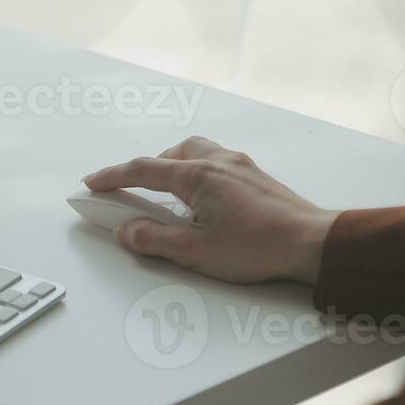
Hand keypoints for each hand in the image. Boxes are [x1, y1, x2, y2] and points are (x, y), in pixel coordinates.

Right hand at [83, 136, 339, 285]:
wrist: (312, 242)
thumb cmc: (259, 247)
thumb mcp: (194, 252)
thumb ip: (153, 240)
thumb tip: (126, 231)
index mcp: (197, 176)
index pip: (142, 170)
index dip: (112, 177)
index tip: (92, 184)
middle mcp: (218, 162)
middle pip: (170, 154)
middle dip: (145, 169)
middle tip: (129, 189)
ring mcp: (240, 166)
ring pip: (196, 152)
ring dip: (173, 166)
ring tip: (166, 194)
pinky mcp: (256, 177)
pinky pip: (217, 162)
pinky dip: (197, 172)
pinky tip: (202, 197)